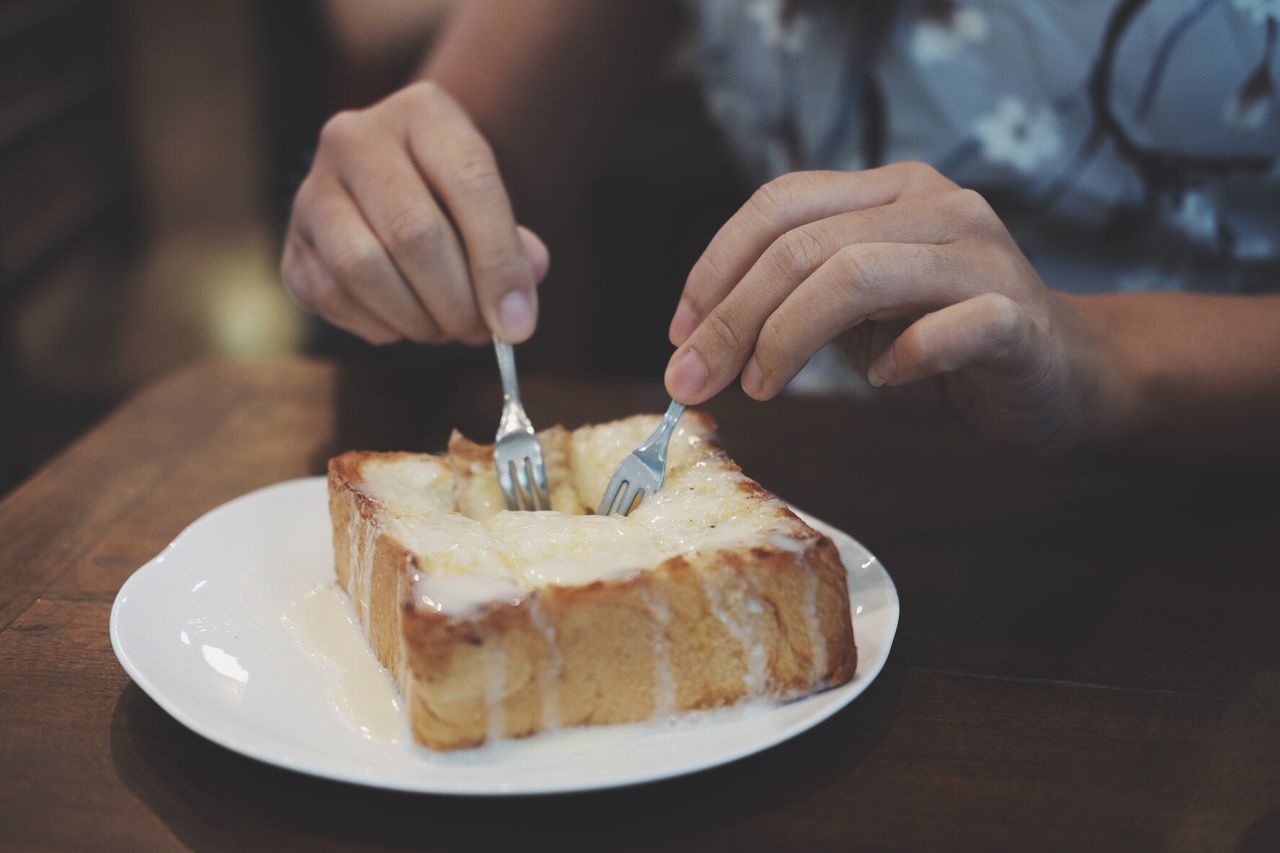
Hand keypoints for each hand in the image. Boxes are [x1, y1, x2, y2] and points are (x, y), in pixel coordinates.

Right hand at [281, 81, 549, 345]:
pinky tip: (405, 322)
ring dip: (416, 319)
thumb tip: (515, 308)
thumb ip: (513, 248)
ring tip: (446, 329)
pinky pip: (333, 297)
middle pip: (412, 232)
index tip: (518, 324)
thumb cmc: (453, 197)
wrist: (393, 183)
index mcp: (422, 112)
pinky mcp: (293, 244)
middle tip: (481, 332)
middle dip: (456, 301)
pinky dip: (379, 326)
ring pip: (362, 269)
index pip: (470, 184)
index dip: (499, 263)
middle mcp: (355, 138)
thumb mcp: (491, 201)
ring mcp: (313, 190)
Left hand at [663, 161, 1114, 450]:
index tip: (679, 333)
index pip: (778, 204)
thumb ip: (794, 304)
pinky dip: (902, 359)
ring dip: (788, 339)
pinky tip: (885, 383)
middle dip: (730, 318)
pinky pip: (949, 327)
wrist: (1065, 377)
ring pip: (855, 274)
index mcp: (887, 192)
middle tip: (696, 381)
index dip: (715, 268)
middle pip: (801, 245)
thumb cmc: (946, 344)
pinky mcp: (1018, 313)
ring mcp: (980, 252)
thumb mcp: (856, 315)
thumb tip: (697, 340)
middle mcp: (933, 204)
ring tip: (763, 387)